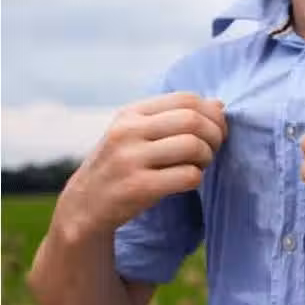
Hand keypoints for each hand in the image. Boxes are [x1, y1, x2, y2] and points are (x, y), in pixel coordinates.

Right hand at [53, 92, 226, 238]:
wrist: (85, 206)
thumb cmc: (122, 166)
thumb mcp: (138, 133)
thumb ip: (175, 117)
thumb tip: (218, 104)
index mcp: (131, 113)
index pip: (186, 99)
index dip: (211, 114)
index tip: (216, 130)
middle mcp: (128, 132)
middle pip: (193, 120)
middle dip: (215, 135)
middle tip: (213, 149)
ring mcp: (130, 159)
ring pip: (193, 146)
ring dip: (207, 157)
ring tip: (199, 165)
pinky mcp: (138, 187)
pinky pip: (188, 176)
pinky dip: (197, 178)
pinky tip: (187, 181)